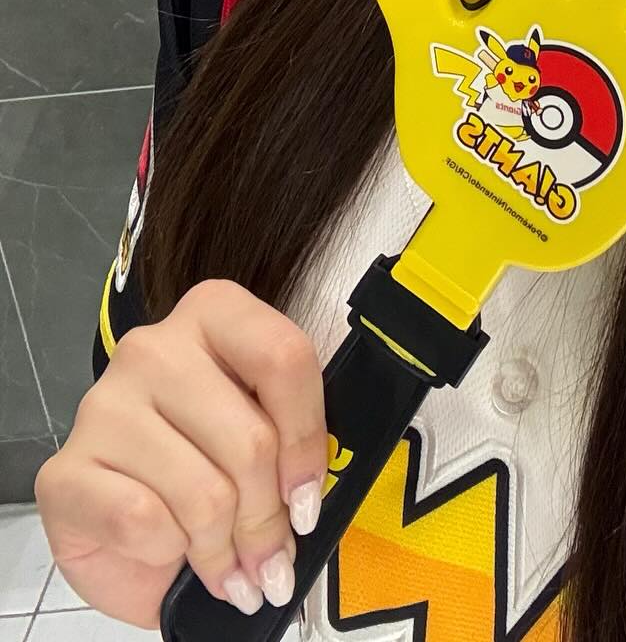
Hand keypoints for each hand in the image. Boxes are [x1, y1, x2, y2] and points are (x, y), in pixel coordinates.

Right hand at [34, 281, 327, 627]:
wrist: (130, 537)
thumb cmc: (206, 470)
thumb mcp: (264, 438)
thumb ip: (292, 441)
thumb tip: (307, 497)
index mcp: (214, 314)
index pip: (284, 356)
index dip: (308, 439)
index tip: (307, 500)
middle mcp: (154, 347)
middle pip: (251, 438)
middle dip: (267, 517)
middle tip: (270, 556)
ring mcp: (103, 405)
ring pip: (203, 491)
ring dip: (223, 547)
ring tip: (226, 564)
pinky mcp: (63, 471)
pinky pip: (143, 521)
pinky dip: (168, 551)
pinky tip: (170, 551)